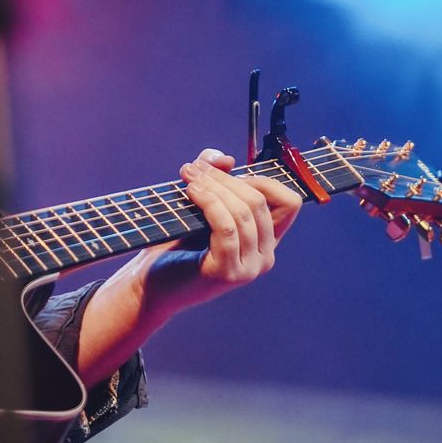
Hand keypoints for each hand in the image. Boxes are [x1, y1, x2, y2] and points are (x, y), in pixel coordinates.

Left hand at [179, 146, 302, 288]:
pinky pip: (226, 228)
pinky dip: (209, 204)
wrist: (153, 282)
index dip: (262, 180)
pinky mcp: (228, 272)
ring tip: (188, 176)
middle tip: (195, 168)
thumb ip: (215, 176)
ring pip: (243, 212)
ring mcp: (249, 267)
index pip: (289, 202)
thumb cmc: (178, 242)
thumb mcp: (202, 203)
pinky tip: (191, 192)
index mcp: (266, 240)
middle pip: (260, 202)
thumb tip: (227, 160)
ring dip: (213, 187)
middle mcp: (265, 256)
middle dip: (226, 178)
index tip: (227, 172)